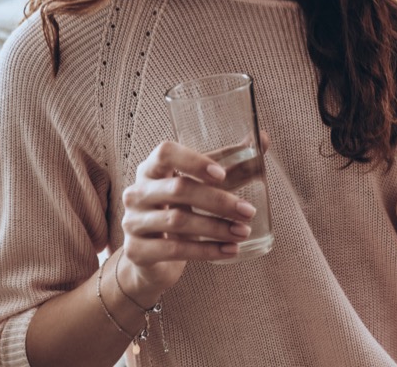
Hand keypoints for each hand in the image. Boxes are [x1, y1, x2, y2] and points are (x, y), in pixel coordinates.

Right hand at [117, 132, 270, 304]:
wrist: (152, 257)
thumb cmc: (180, 209)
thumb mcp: (202, 186)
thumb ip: (231, 165)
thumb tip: (263, 138)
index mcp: (152, 168)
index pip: (165, 153)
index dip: (194, 161)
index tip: (222, 174)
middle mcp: (137, 192)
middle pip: (178, 189)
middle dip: (218, 201)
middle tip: (248, 211)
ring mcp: (133, 222)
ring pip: (178, 221)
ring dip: (217, 228)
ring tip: (244, 232)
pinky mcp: (137, 251)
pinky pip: (175, 250)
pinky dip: (207, 251)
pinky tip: (230, 250)